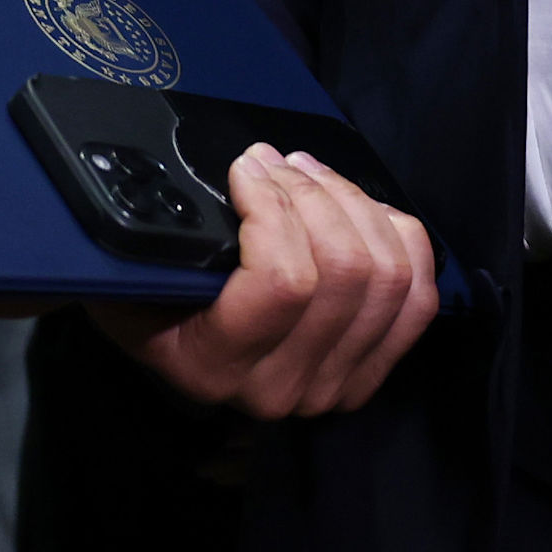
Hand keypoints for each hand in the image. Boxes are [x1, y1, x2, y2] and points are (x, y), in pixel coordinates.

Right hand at [95, 145, 439, 417]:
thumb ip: (167, 240)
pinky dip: (398, 239)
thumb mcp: (133, 272)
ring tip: (313, 174)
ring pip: (387, 277)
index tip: (248, 166)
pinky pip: (418, 298)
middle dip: (316, 195)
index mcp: (217, 368)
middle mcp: (281, 390)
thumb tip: (236, 177)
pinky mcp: (371, 372)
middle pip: (345, 272)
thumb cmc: (149, 296)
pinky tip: (361, 209)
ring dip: (355, 206)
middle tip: (282, 161)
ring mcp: (334, 386)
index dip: (276, 206)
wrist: (174, 340)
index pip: (283, 282)